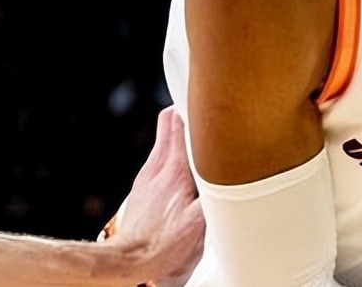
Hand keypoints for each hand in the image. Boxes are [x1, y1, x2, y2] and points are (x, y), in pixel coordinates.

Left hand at [105, 106, 203, 286]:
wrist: (131, 259)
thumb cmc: (163, 245)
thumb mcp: (199, 220)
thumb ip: (214, 192)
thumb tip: (230, 174)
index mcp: (173, 170)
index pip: (177, 121)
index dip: (193, 107)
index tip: (207, 102)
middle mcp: (156, 167)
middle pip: (168, 123)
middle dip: (185, 112)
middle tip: (204, 111)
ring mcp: (147, 176)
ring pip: (163, 140)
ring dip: (180, 134)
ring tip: (199, 138)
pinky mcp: (142, 187)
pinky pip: (159, 160)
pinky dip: (172, 155)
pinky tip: (184, 169)